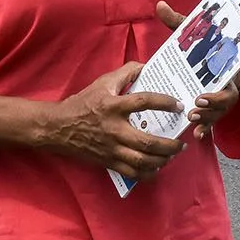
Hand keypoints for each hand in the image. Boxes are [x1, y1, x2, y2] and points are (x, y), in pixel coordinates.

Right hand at [42, 61, 186, 182]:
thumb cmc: (82, 104)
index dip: (164, 103)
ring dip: (162, 160)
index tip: (178, 105)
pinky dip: (147, 173)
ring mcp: (111, 148)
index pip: (143, 102)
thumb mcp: (102, 83)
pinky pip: (132, 172)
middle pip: (147, 142)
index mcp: (113, 106)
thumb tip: (145, 67)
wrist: (58, 127)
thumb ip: (125, 73)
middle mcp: (114, 129)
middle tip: (181, 142)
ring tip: (172, 154)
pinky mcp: (108, 161)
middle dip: (169, 145)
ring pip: (142, 161)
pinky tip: (156, 167)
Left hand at [156, 1, 239, 137]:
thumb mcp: (188, 35)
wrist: (192, 66)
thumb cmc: (195, 49)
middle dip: (217, 98)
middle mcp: (226, 81)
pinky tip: (196, 134)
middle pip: (230, 93)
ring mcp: (220, 98)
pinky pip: (212, 122)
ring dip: (209, 114)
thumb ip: (176, 22)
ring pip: (221, 110)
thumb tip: (159, 5)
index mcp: (225, 61)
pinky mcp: (211, 110)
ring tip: (192, 116)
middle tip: (199, 99)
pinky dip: (205, 129)